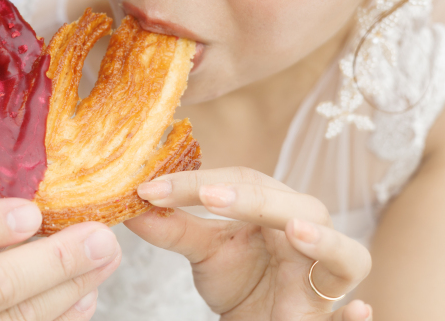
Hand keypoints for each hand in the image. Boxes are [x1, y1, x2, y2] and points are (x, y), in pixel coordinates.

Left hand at [131, 167, 372, 320]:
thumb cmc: (241, 278)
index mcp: (275, 208)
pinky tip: (357, 309)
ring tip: (294, 232)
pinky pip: (350, 317)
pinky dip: (355, 317)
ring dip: (324, 242)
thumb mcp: (203, 250)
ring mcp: (325, 279)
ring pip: (347, 255)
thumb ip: (172, 227)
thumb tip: (131, 204)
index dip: (196, 183)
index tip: (149, 189)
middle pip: (298, 207)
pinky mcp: (326, 318)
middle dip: (254, 200)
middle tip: (211, 196)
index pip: (243, 182)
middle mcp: (309, 235)